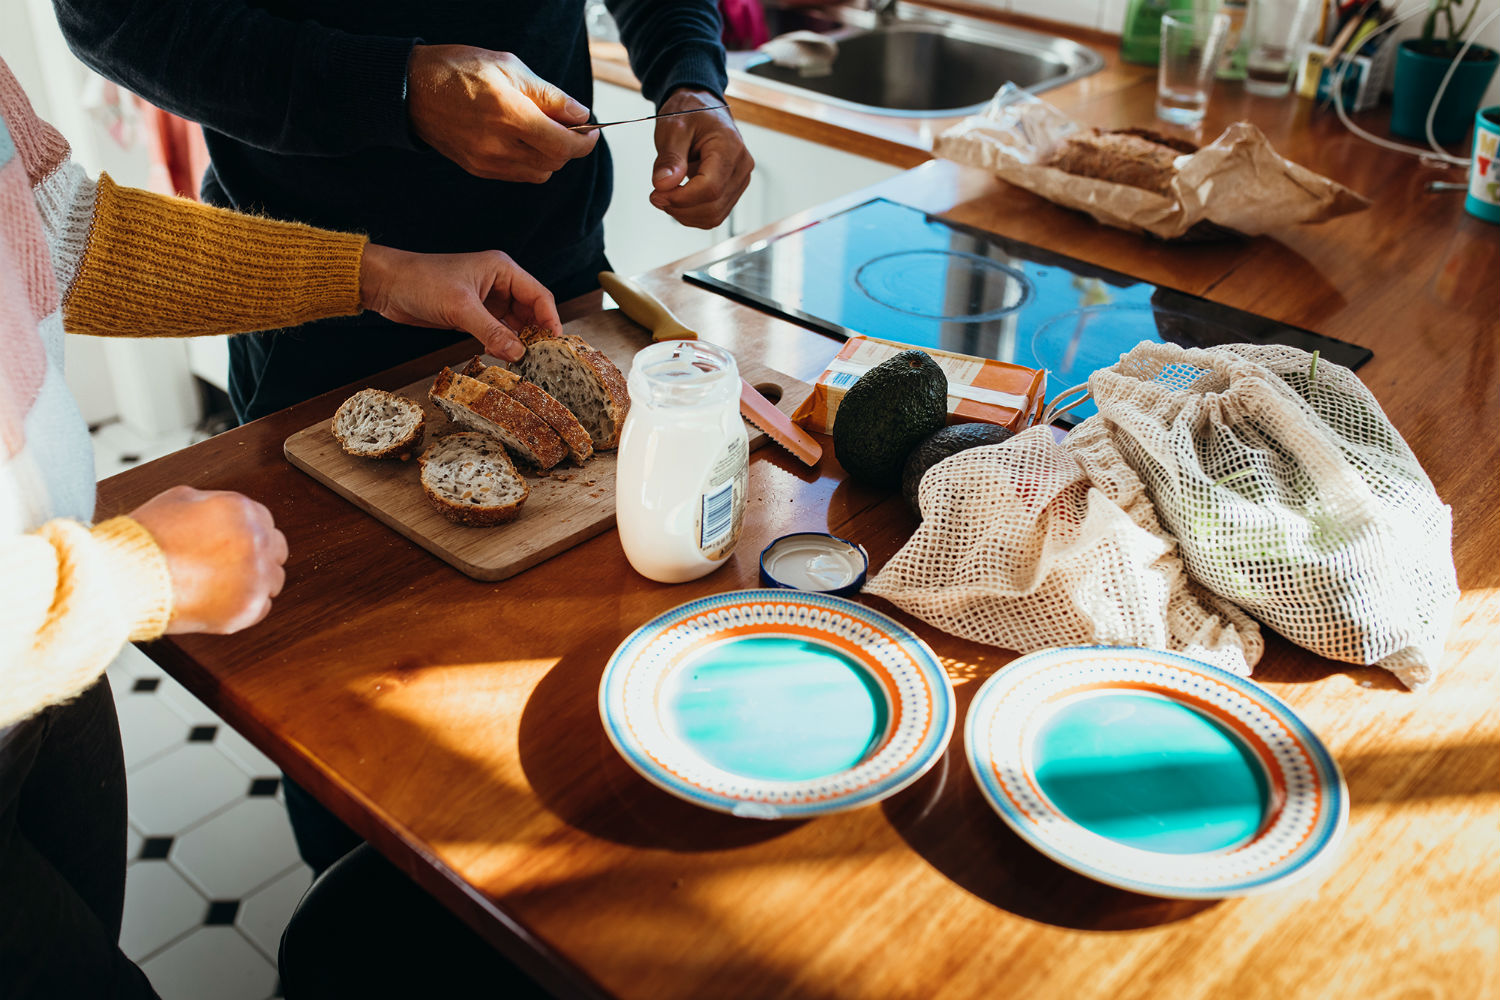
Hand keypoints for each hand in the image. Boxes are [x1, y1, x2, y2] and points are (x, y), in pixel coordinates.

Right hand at [129, 487, 286, 635]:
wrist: (127, 578)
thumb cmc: (144, 540)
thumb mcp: (178, 500)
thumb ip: (211, 503)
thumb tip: (220, 512)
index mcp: (242, 511)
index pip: (265, 522)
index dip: (247, 535)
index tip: (235, 546)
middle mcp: (256, 541)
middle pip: (276, 550)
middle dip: (257, 557)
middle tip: (231, 567)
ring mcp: (255, 576)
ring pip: (273, 580)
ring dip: (253, 583)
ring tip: (221, 586)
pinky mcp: (248, 607)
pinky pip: (261, 608)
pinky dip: (244, 607)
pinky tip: (219, 602)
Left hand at [359, 245, 560, 360]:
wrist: (387, 285)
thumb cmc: (422, 282)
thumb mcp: (460, 308)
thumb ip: (492, 332)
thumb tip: (519, 354)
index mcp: (502, 270)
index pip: (539, 295)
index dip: (550, 319)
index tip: (555, 344)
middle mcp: (498, 283)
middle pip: (531, 311)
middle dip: (536, 333)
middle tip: (541, 358)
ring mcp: (486, 300)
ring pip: (514, 324)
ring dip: (518, 341)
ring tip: (523, 362)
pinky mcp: (473, 314)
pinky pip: (497, 331)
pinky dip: (501, 344)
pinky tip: (502, 356)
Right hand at [407, 44, 599, 181]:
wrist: (413, 90)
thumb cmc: (460, 70)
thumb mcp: (509, 67)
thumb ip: (549, 95)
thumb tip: (580, 115)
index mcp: (510, 114)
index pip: (563, 144)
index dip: (585, 142)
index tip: (592, 132)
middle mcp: (499, 144)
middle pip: (555, 162)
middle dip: (569, 147)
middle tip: (567, 125)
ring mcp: (487, 161)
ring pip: (539, 174)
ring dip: (550, 156)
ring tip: (541, 131)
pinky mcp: (478, 169)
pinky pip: (518, 175)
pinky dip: (530, 161)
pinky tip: (522, 140)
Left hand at [649, 89, 753, 228]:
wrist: (702, 108)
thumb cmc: (691, 112)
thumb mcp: (673, 127)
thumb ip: (669, 157)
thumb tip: (663, 184)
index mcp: (730, 147)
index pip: (710, 188)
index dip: (681, 198)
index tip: (656, 193)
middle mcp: (741, 167)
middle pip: (713, 207)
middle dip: (679, 208)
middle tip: (656, 194)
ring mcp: (739, 181)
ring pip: (713, 216)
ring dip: (684, 214)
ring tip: (666, 195)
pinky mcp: (731, 191)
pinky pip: (713, 214)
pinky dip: (691, 213)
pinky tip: (677, 198)